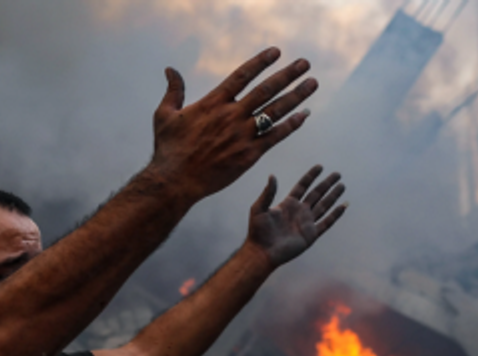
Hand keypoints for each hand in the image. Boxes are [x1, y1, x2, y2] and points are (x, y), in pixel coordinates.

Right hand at [147, 48, 318, 202]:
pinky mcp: (249, 154)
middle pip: (266, 90)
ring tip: (312, 84)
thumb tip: (170, 70)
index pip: (242, 76)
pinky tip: (304, 115)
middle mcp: (231, 116)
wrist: (175, 181)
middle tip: (305, 64)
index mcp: (213, 103)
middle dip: (288, 75)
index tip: (277, 51)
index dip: (261, 62)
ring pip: (275, 111)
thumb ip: (173, 91)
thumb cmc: (168, 149)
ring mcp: (242, 135)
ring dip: (296, 96)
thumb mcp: (164, 115)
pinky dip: (291, 125)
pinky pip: (275, 136)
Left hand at [246, 165, 346, 267]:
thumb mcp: (259, 208)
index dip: (310, 176)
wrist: (262, 252)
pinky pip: (326, 222)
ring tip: (342, 186)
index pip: (302, 186)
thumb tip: (272, 175)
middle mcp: (299, 211)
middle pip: (316, 194)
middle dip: (326, 184)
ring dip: (333, 196)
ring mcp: (306, 223)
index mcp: (288, 204)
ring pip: (324, 206)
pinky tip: (343, 206)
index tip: (320, 166)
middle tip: (337, 174)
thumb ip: (267, 193)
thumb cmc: (258, 231)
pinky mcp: (311, 234)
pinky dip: (335, 215)